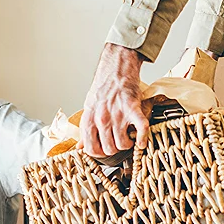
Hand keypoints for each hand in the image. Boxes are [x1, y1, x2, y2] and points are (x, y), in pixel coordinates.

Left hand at [81, 43, 148, 157]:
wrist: (116, 70)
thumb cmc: (103, 90)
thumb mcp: (89, 109)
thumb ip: (86, 129)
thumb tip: (80, 147)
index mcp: (89, 120)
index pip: (91, 149)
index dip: (99, 153)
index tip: (105, 150)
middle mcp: (102, 119)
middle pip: (109, 149)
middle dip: (115, 148)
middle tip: (118, 141)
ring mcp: (118, 114)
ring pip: (124, 144)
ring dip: (128, 143)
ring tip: (128, 136)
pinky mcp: (133, 109)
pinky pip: (141, 130)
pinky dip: (143, 138)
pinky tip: (141, 141)